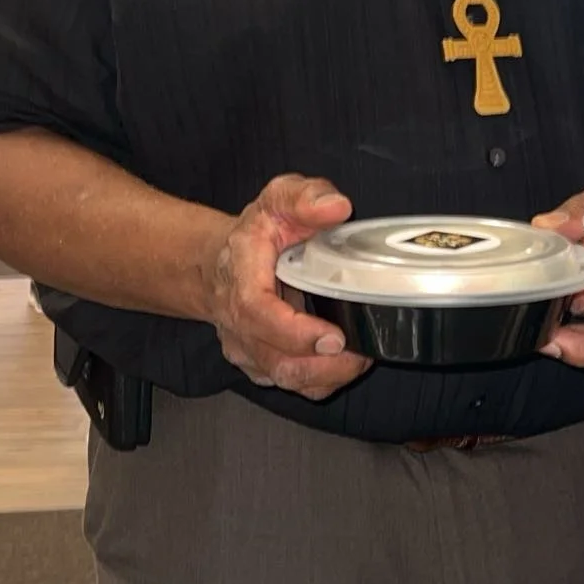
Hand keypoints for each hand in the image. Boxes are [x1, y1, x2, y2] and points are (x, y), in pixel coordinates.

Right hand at [207, 173, 371, 399]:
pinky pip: (294, 385)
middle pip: (277, 361)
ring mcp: (248, 349)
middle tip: (362, 350)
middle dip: (324, 365)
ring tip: (361, 355)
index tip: (334, 336)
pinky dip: (324, 380)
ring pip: (287, 380)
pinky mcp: (261, 366)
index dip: (295, 332)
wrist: (221, 265)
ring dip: (329, 375)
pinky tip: (345, 361)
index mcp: (240, 279)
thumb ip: (305, 197)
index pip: (257, 314)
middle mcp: (238, 323)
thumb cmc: (257, 234)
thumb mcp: (278, 199)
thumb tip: (337, 207)